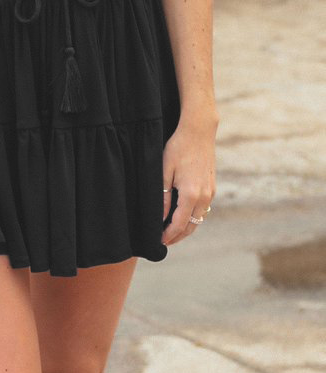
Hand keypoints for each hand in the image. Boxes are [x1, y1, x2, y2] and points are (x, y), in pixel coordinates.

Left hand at [161, 115, 216, 245]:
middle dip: (179, 236)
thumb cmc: (178, 148)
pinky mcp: (213, 186)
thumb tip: (162, 217)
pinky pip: (203, 208)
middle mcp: (204, 196)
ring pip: (199, 218)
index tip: (160, 241)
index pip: (180, 224)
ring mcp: (211, 192)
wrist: (198, 131)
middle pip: (192, 226)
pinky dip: (194, 216)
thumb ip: (164, 196)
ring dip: (187, 227)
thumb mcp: (164, 171)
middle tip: (165, 241)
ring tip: (173, 231)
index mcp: (191, 194)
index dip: (169, 235)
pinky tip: (183, 214)